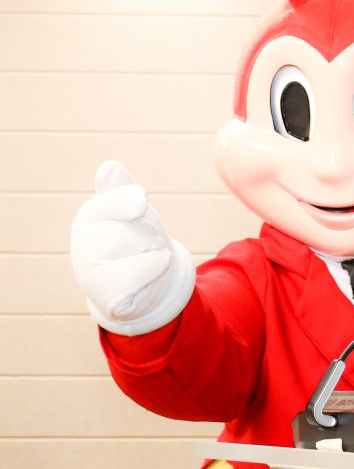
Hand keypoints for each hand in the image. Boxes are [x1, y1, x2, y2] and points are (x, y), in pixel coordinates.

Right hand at [70, 161, 195, 335]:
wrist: (143, 284)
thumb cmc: (137, 241)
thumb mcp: (132, 210)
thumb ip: (120, 191)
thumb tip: (109, 168)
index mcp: (87, 220)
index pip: (117, 200)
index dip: (136, 202)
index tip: (139, 207)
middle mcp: (82, 247)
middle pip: (137, 227)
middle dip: (151, 233)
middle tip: (143, 244)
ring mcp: (92, 277)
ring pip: (145, 249)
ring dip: (157, 253)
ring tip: (145, 260)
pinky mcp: (110, 300)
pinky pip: (144, 276)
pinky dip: (154, 272)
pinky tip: (146, 277)